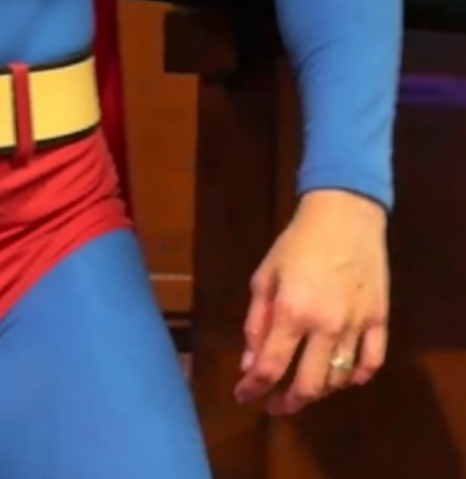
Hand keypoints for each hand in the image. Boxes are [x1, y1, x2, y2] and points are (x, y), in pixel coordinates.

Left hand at [235, 189, 389, 415]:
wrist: (344, 216)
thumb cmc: (297, 242)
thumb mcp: (265, 275)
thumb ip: (256, 322)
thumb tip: (249, 363)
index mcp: (292, 312)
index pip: (271, 366)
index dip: (253, 388)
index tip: (242, 396)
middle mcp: (325, 326)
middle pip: (308, 385)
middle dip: (288, 402)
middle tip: (275, 405)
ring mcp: (356, 326)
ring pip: (339, 379)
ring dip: (319, 389)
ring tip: (304, 385)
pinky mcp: (379, 321)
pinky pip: (371, 363)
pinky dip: (356, 377)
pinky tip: (343, 377)